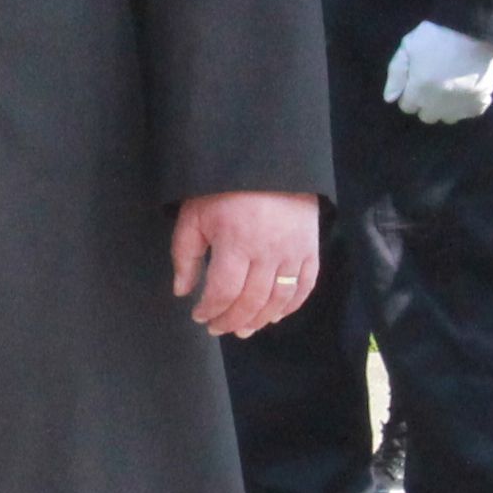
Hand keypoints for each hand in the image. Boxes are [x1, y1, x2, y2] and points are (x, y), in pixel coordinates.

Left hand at [172, 193, 320, 339]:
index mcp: (235, 242)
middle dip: (231, 320)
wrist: (269, 162)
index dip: (210, 310)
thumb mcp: (194, 215)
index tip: (199, 316)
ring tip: (243, 329)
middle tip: (217, 328)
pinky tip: (275, 316)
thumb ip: (185, 255)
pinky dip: (290, 307)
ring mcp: (293, 252)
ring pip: (278, 300)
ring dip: (259, 320)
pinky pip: (305, 287)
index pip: (223, 291)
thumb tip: (182, 291)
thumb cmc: (224, 189)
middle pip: (251, 301)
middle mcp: (267, 251)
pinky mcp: (310, 249)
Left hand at [381, 21, 492, 122]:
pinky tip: (466, 91)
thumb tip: (390, 99)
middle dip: (426, 104)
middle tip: (432, 85)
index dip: (409, 94)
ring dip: (446, 108)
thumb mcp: (408, 47)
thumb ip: (396, 74)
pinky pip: (471, 113)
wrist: (474, 30)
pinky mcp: (480, 101)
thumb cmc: (437, 36)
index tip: (416, 82)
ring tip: (449, 90)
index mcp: (418, 92)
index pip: (407, 107)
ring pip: (448, 118)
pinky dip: (468, 105)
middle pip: (427, 116)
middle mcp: (438, 105)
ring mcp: (460, 105)